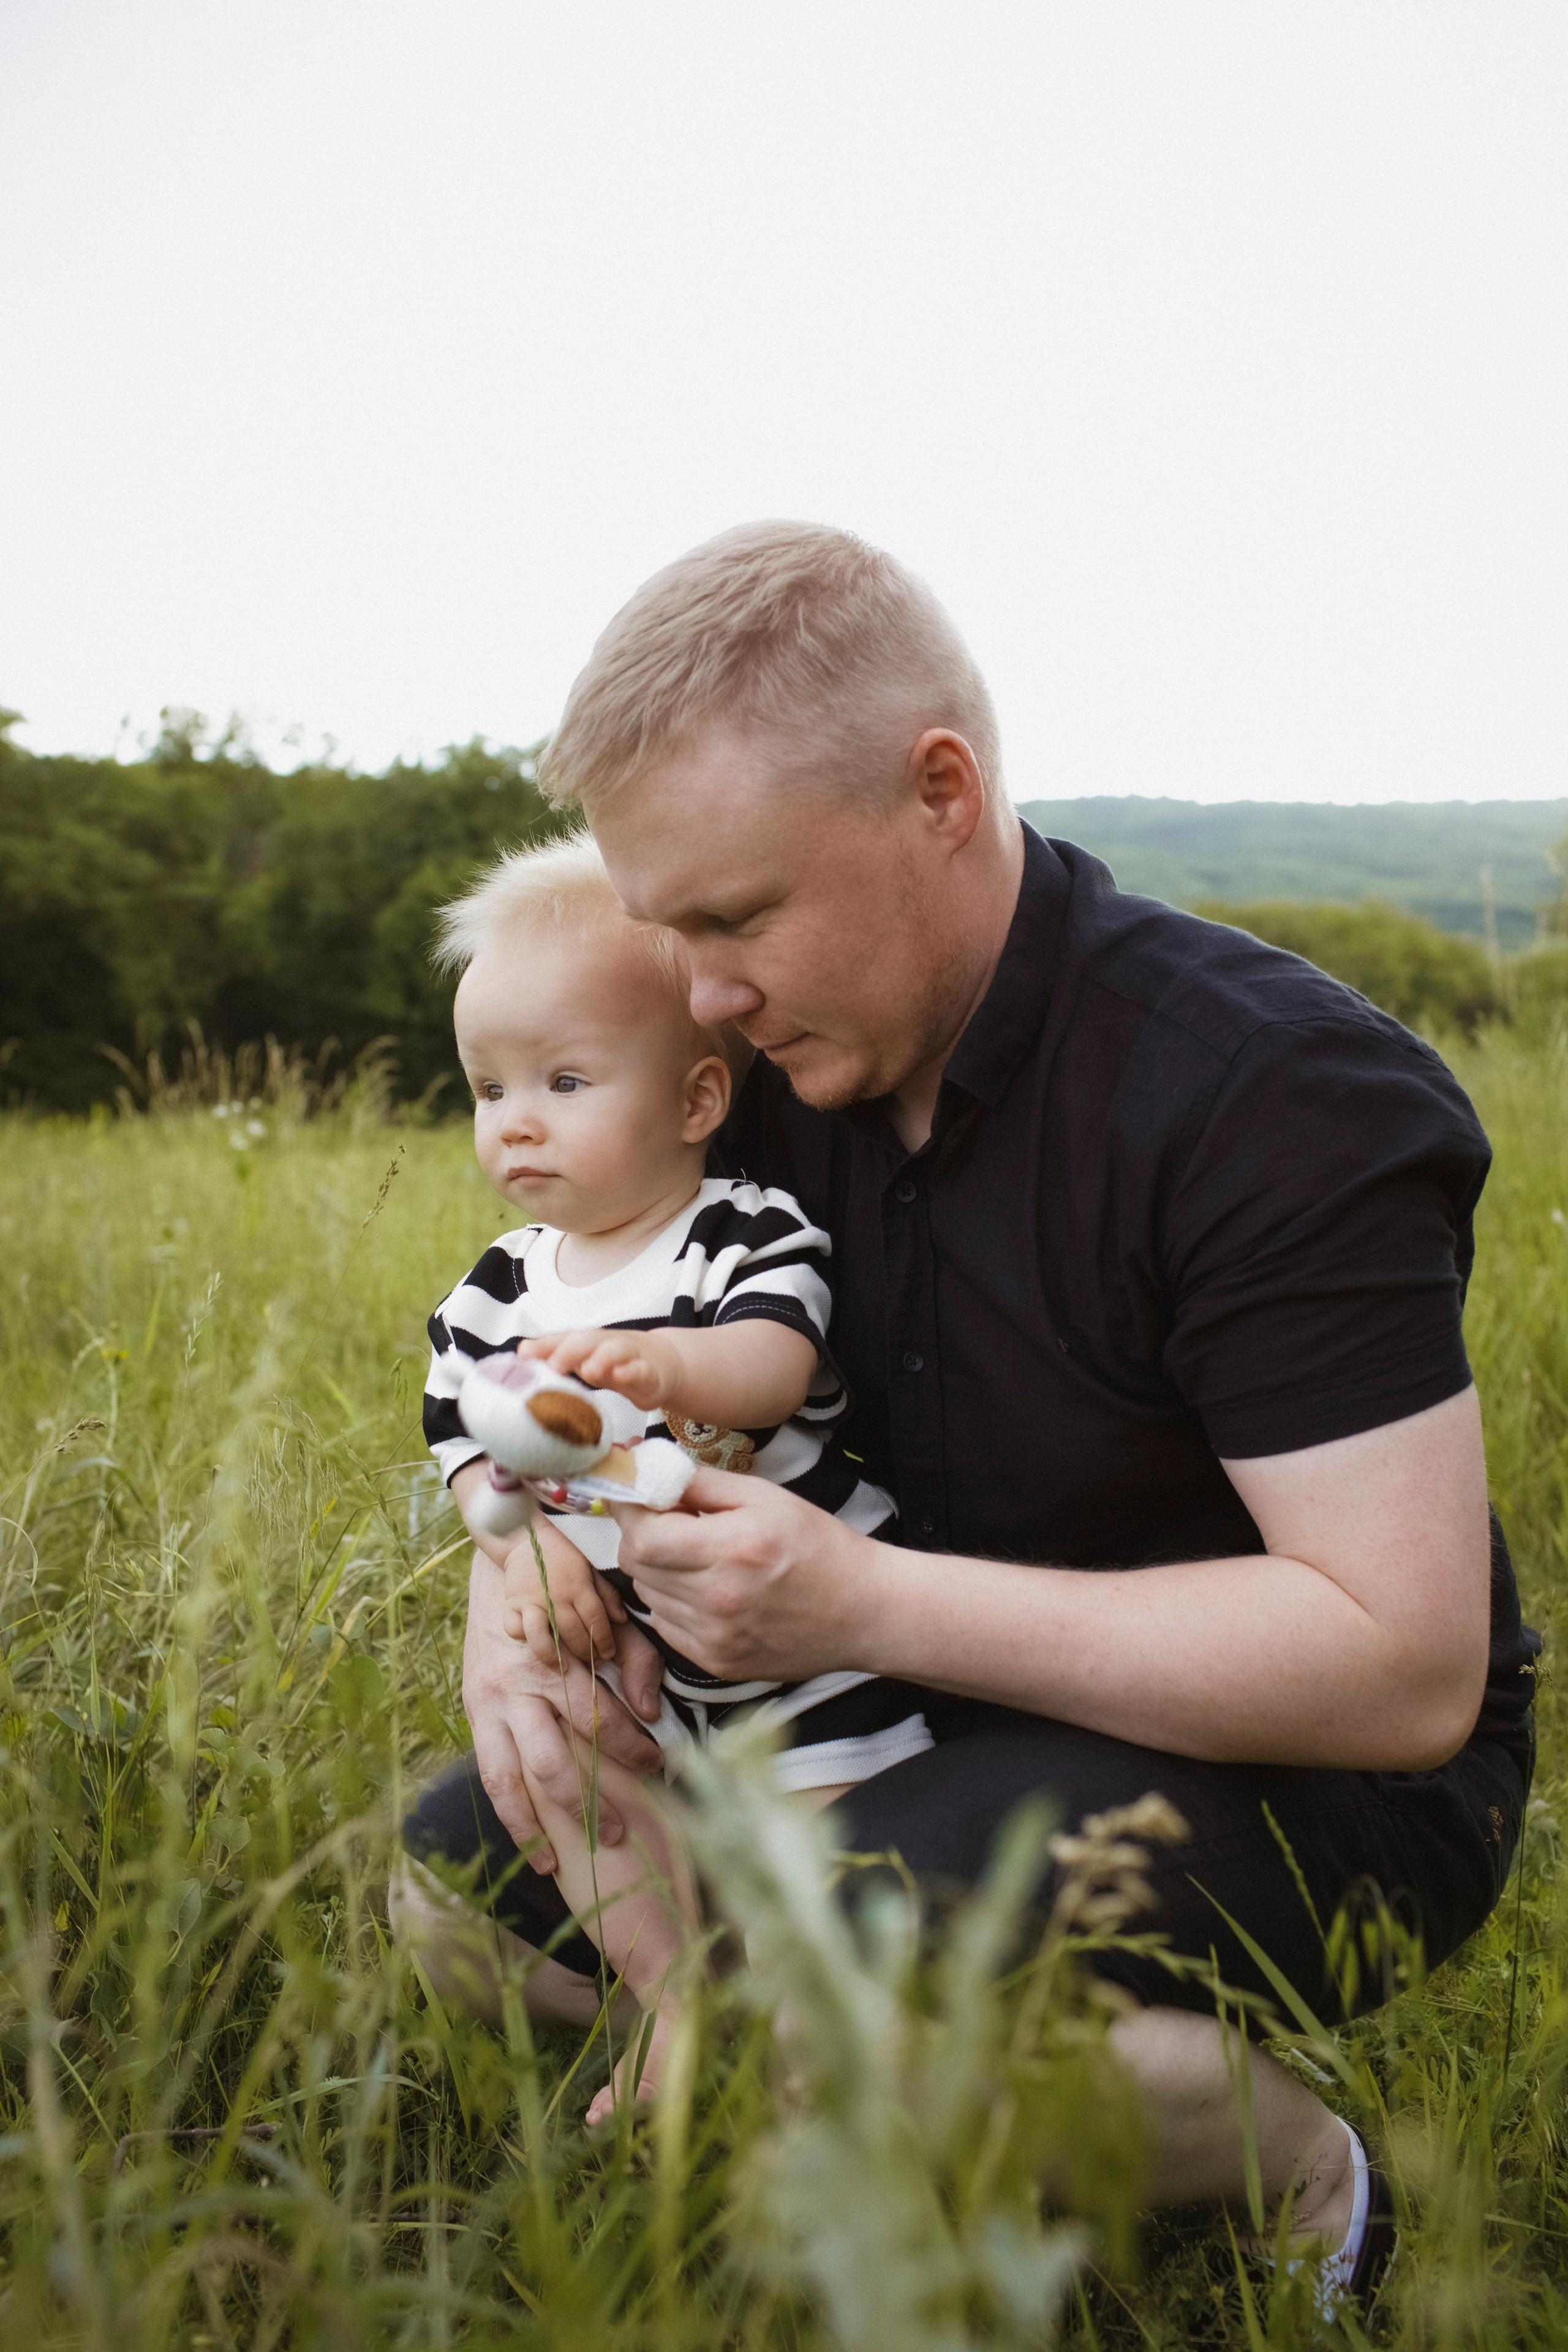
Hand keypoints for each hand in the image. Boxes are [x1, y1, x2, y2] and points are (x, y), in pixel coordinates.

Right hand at [462, 1552, 666, 1867]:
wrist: (505, 1561)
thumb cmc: (566, 1590)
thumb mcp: (608, 1612)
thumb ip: (634, 1658)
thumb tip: (651, 1712)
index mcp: (556, 1660)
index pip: (597, 1717)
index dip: (631, 1748)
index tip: (660, 1765)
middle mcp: (518, 1687)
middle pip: (552, 1759)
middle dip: (585, 1802)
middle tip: (617, 1833)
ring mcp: (490, 1703)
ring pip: (507, 1777)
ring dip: (532, 1825)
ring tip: (553, 1864)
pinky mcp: (474, 1711)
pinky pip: (489, 1771)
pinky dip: (508, 1810)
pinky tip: (528, 1842)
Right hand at [503, 1524, 625, 1665]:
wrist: (527, 1536)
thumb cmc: (563, 1553)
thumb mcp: (590, 1566)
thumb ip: (606, 1594)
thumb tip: (621, 1619)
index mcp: (578, 1585)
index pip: (595, 1619)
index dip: (604, 1640)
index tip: (609, 1653)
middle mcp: (555, 1596)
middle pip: (572, 1631)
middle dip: (586, 1652)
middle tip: (594, 1661)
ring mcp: (531, 1601)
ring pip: (541, 1636)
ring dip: (553, 1655)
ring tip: (563, 1666)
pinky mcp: (511, 1603)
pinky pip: (514, 1627)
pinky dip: (522, 1637)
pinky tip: (533, 1643)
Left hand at [519, 1326, 679, 1412]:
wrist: (658, 1364)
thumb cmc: (610, 1362)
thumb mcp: (582, 1360)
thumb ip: (554, 1356)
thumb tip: (520, 1352)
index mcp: (586, 1342)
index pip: (562, 1339)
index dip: (544, 1346)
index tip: (523, 1355)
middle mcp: (605, 1344)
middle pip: (587, 1341)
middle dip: (569, 1351)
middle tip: (553, 1365)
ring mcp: (629, 1357)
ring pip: (616, 1350)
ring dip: (603, 1358)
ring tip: (589, 1370)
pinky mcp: (648, 1374)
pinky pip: (641, 1369)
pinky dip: (632, 1371)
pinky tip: (623, 1375)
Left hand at [611, 1468, 886, 1684]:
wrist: (862, 1610)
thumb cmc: (818, 1546)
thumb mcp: (765, 1496)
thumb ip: (702, 1482)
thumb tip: (648, 1469)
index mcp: (732, 1550)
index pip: (642, 1536)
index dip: (631, 1510)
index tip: (636, 1493)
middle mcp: (717, 1600)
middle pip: (636, 1565)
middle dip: (642, 1535)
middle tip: (669, 1520)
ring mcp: (714, 1639)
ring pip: (647, 1595)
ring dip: (657, 1569)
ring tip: (696, 1556)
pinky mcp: (715, 1663)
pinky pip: (665, 1626)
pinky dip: (672, 1602)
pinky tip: (706, 1588)